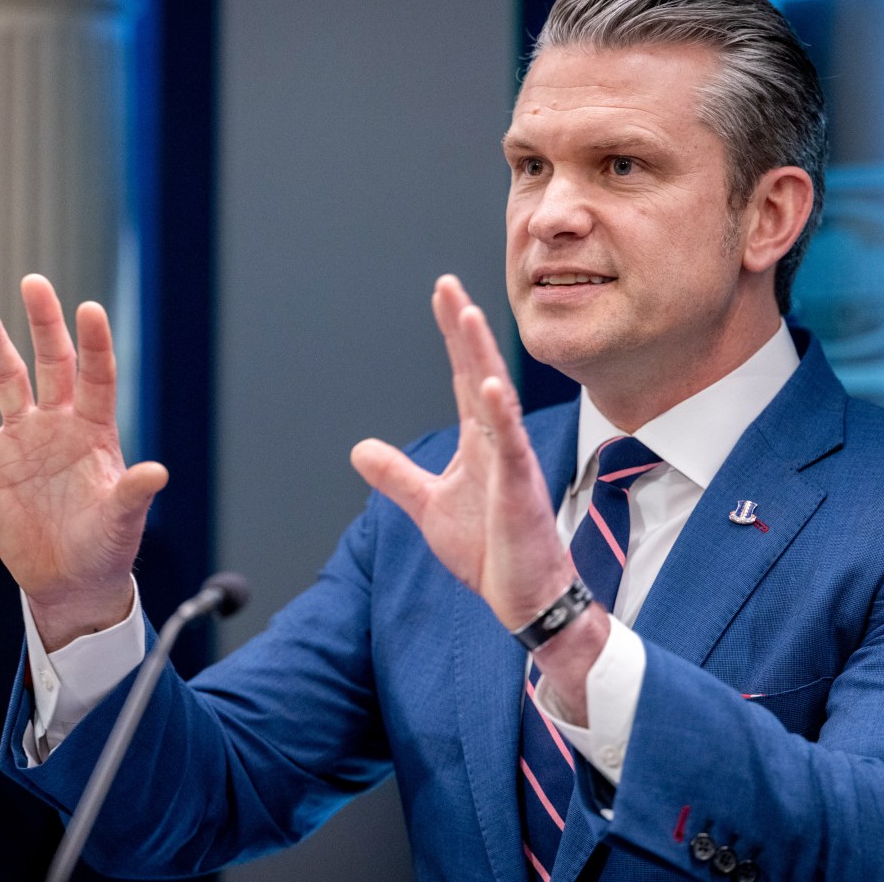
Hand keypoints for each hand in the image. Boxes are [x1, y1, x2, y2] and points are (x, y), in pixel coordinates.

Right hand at [0, 274, 166, 650]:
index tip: (90, 309)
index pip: (97, 377)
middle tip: (34, 282)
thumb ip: (133, 494)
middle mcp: (59, 424)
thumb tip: (157, 472)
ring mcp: (22, 438)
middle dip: (44, 324)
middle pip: (52, 362)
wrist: (68, 580)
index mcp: (96, 431)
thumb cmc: (105, 548)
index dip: (95, 344)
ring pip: (6, 378)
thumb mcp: (121, 522)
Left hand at [350, 275, 577, 629]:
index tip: (442, 294)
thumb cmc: (489, 550)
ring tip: (468, 316)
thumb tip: (360, 450)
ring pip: (496, 399)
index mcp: (477, 441)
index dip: (452, 335)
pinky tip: (494, 387)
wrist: (524, 598)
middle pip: (479, 372)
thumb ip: (398, 475)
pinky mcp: (521, 490)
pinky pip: (512, 447)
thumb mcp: (429, 506)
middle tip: (447, 285)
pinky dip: (503, 417)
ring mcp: (511, 463)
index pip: (463, 376)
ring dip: (482, 357)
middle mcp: (496, 442)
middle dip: (463, 329)